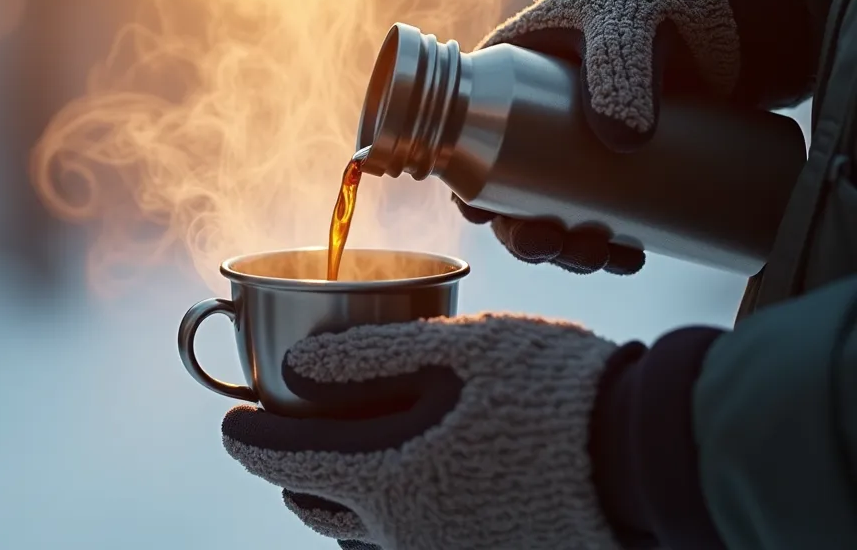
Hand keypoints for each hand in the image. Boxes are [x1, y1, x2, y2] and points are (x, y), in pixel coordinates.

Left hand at [221, 313, 622, 549]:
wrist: (648, 459)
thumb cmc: (552, 390)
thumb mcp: (459, 350)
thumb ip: (370, 356)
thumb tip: (296, 365)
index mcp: (388, 476)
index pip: (283, 463)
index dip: (246, 441)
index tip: (231, 424)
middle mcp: (405, 533)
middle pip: (315, 506)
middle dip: (288, 473)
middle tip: (288, 438)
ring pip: (359, 535)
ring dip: (334, 502)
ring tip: (339, 467)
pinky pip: (409, 548)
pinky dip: (386, 523)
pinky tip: (408, 493)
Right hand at [459, 0, 739, 273]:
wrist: (726, 11)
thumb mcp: (625, 20)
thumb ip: (621, 67)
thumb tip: (625, 142)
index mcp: (512, 79)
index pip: (470, 141)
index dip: (468, 186)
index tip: (485, 217)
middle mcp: (538, 123)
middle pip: (511, 193)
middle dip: (524, 234)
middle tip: (552, 244)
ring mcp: (582, 149)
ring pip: (558, 212)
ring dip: (567, 249)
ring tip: (601, 257)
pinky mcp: (625, 167)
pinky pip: (606, 215)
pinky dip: (613, 243)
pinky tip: (631, 258)